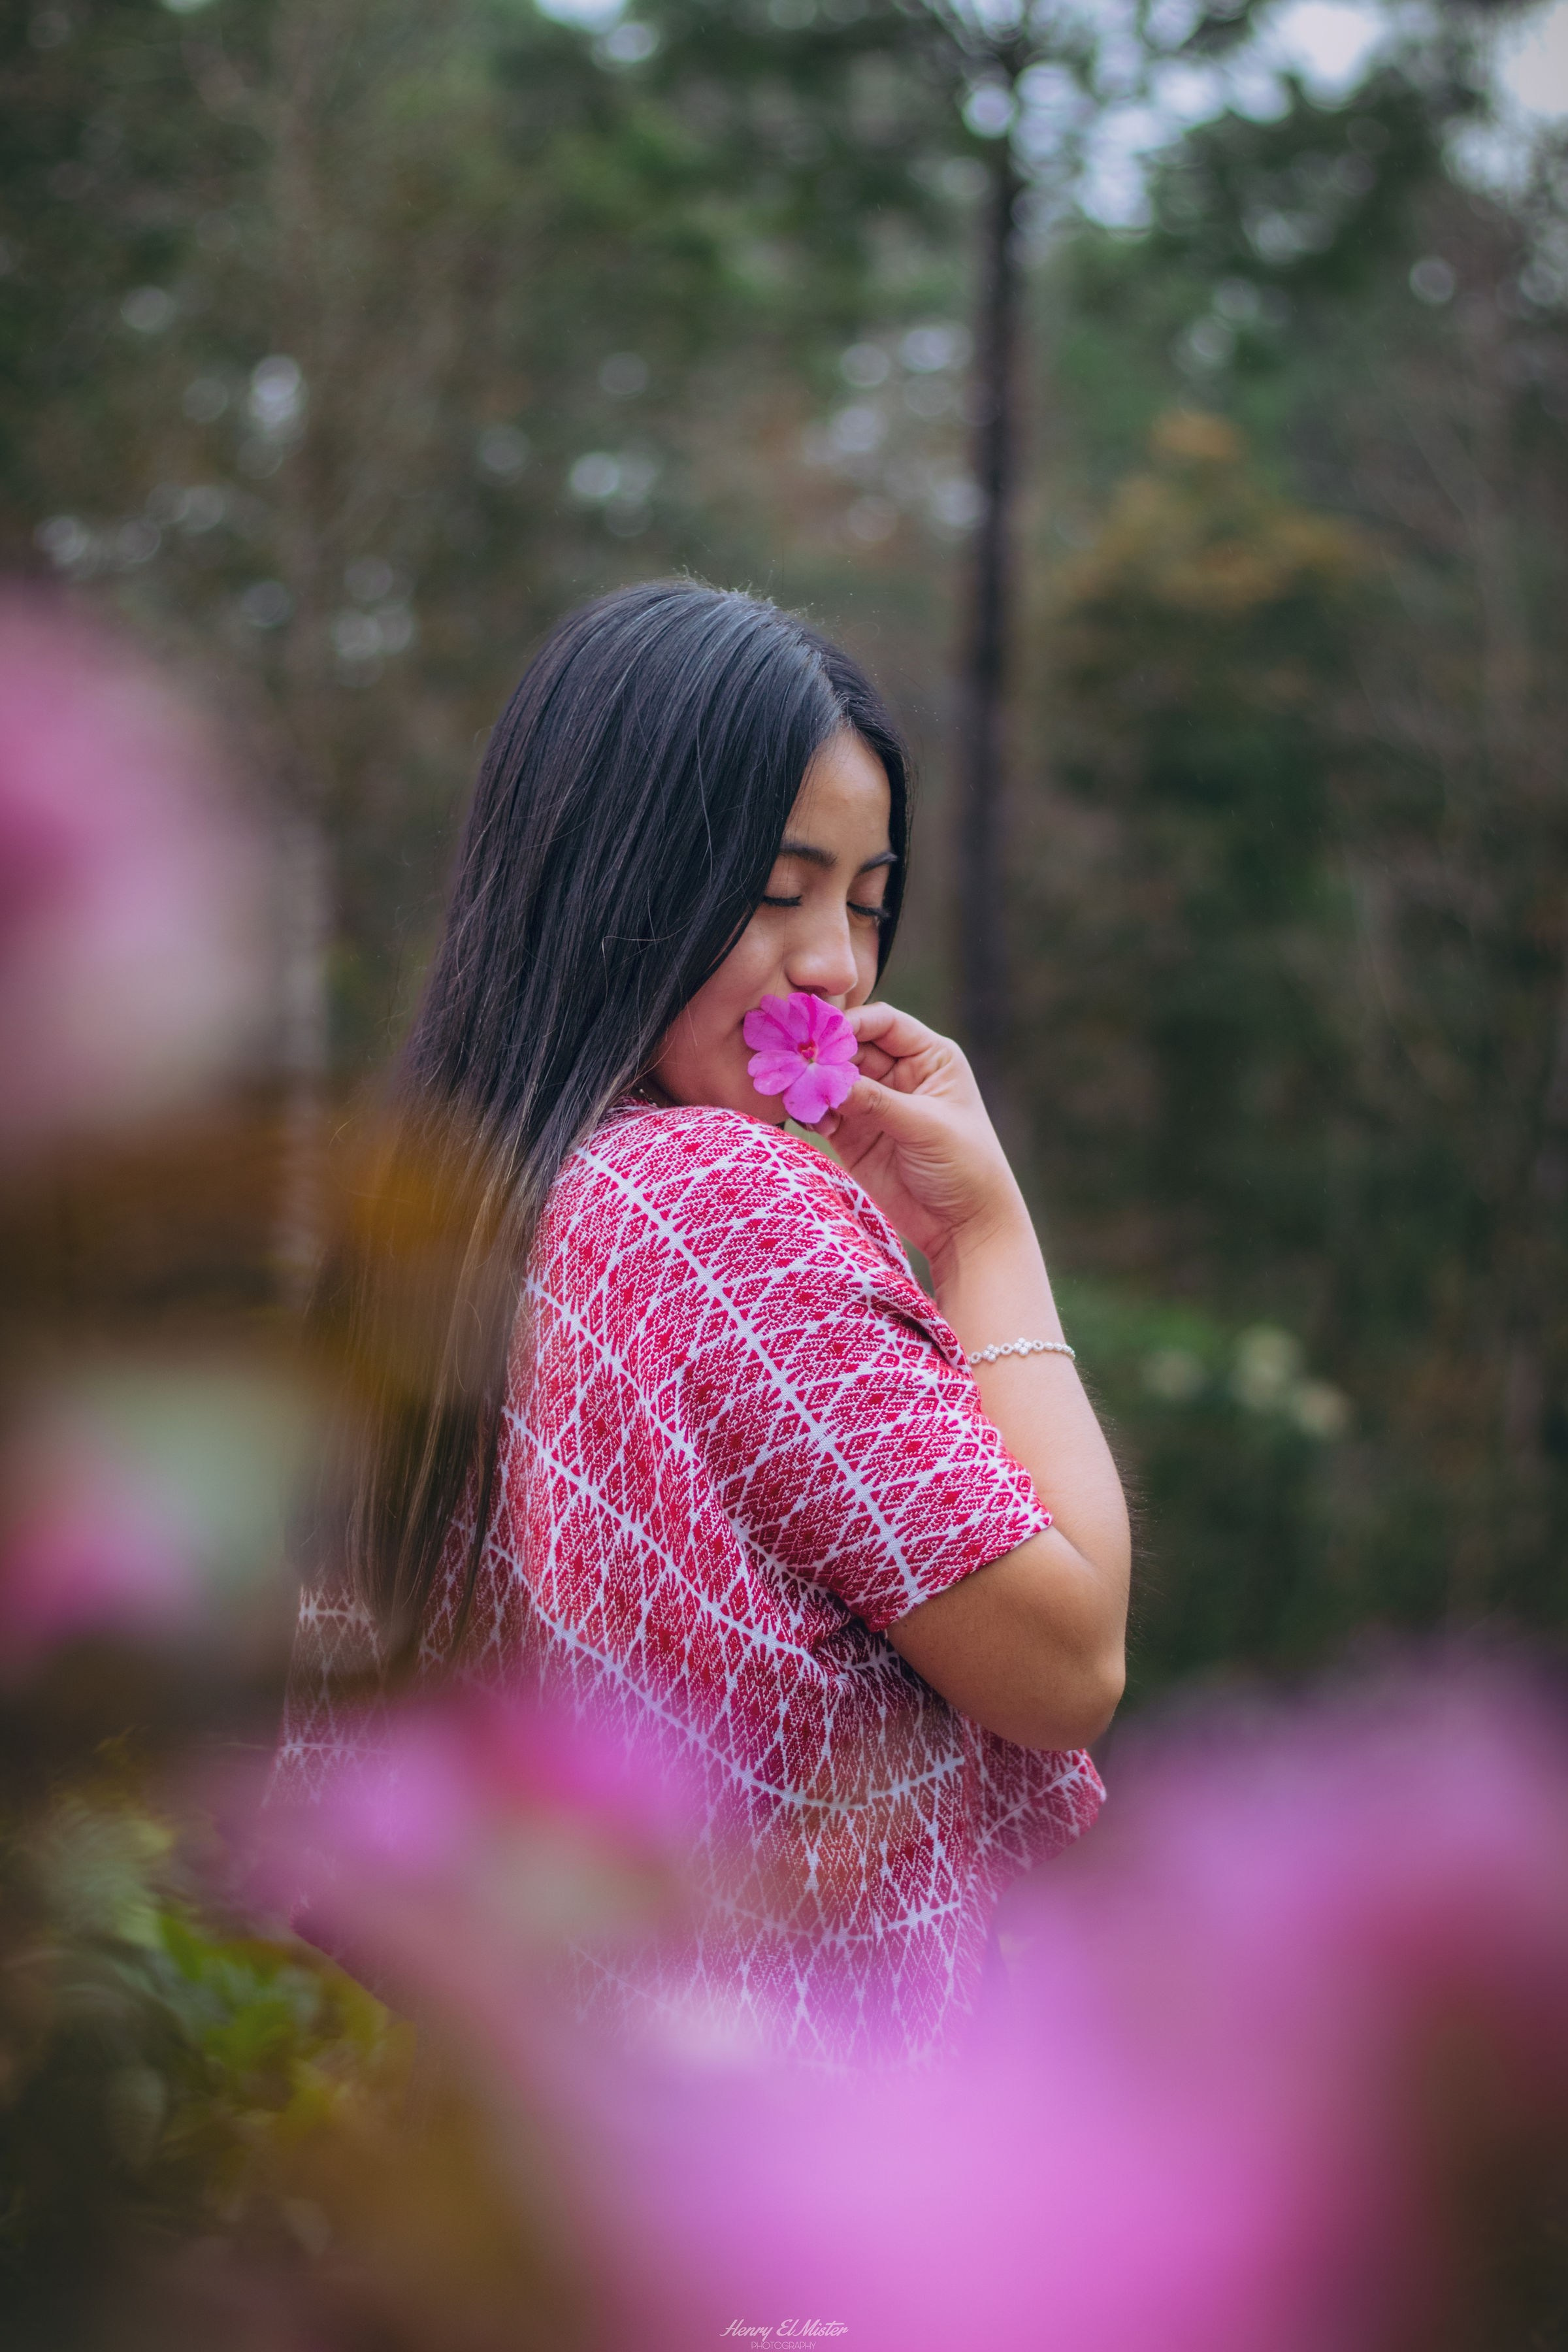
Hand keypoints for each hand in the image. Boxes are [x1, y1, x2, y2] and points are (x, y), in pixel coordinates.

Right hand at [814, 1002, 1024, 1270]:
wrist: (964, 1226)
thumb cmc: (965, 1166)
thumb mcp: (925, 1127)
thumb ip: (876, 1101)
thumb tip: (827, 1079)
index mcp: (928, 1057)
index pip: (883, 1023)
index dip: (851, 1025)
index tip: (820, 1036)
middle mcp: (898, 1074)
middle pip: (850, 1049)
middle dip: (823, 1056)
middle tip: (795, 1064)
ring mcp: (873, 1104)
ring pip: (831, 1080)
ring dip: (812, 1085)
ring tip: (797, 1095)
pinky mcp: (854, 1135)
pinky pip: (823, 1113)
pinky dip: (812, 1114)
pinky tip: (812, 1123)